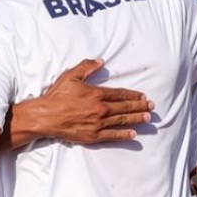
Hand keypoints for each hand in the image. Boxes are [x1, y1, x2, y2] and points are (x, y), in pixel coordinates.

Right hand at [28, 58, 153, 142]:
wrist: (45, 116)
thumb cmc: (57, 96)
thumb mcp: (71, 75)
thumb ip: (87, 67)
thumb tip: (101, 61)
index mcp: (97, 94)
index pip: (121, 94)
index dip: (134, 95)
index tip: (143, 97)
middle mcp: (101, 109)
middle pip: (125, 107)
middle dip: (140, 107)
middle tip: (151, 107)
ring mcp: (98, 123)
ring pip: (122, 120)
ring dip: (136, 119)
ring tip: (147, 119)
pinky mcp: (93, 136)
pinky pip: (112, 135)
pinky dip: (124, 134)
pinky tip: (133, 134)